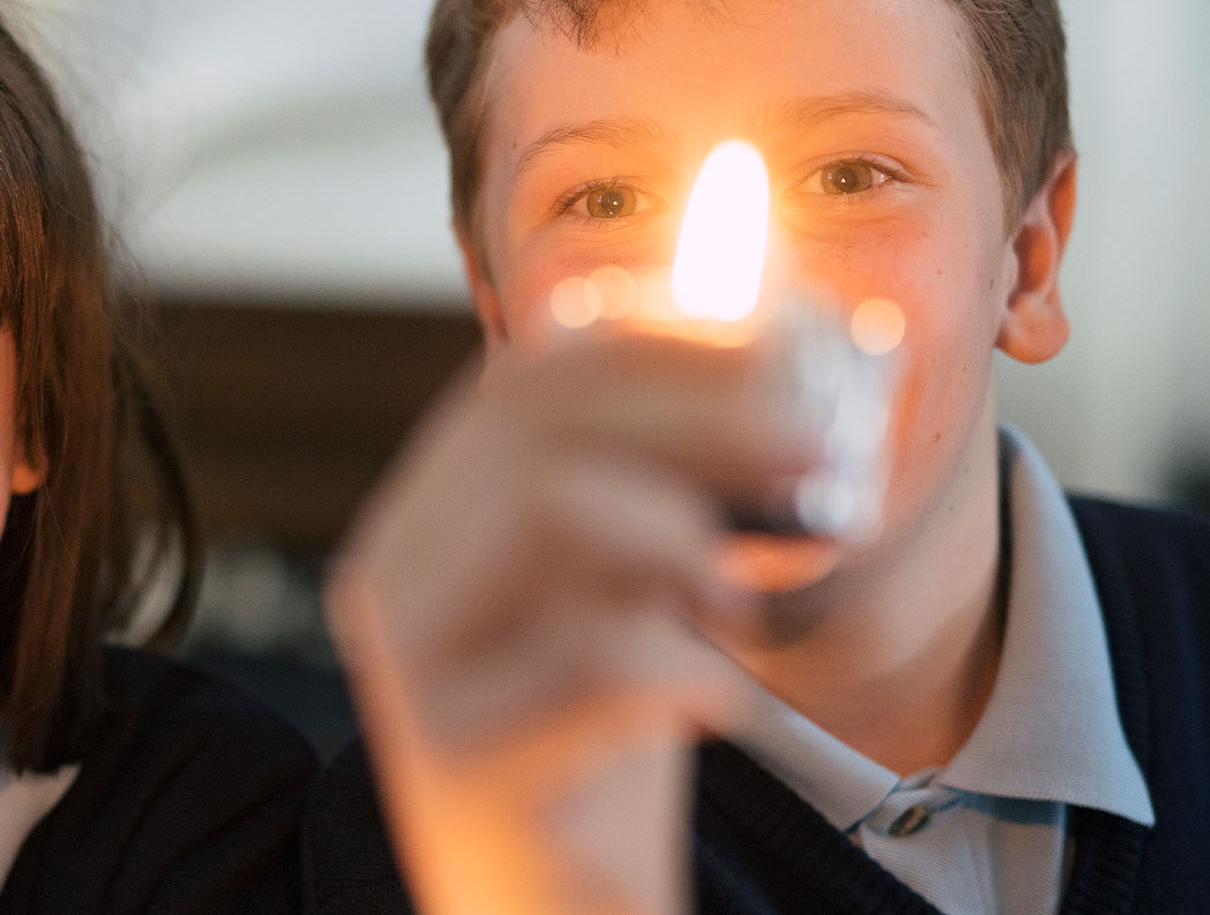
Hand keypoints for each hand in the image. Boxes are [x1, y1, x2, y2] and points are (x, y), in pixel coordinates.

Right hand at [329, 327, 823, 914]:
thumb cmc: (594, 744)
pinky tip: (707, 701)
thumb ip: (645, 488)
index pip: (519, 385)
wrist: (550, 912)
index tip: (775, 353)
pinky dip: (687, 666)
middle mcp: (393, 583)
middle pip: (536, 431)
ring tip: (728, 603)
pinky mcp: (462, 764)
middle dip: (700, 419)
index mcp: (420, 525)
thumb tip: (763, 352)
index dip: (651, 350)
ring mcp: (413, 673)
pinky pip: (596, 658)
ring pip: (549, 511)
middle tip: (815, 452)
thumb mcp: (616, 593)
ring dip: (679, 536)